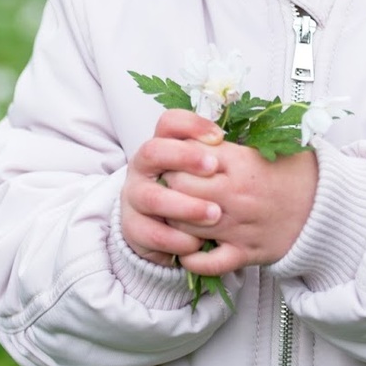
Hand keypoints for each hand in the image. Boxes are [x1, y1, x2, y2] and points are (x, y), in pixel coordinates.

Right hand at [120, 110, 224, 265]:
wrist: (161, 229)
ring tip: (215, 214)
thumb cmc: (189, 193)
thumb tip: (232, 145)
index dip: (192, 125)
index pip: (169, 123)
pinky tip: (197, 243)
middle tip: (214, 167)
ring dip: (185, 206)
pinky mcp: (132, 228)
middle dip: (184, 158)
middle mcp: (141, 167)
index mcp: (159, 146)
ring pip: (152, 197)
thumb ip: (212, 156)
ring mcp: (133, 197)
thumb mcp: (199, 172)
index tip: (219, 137)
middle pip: (153, 151)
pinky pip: (151, 234)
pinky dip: (176, 239)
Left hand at [165, 141, 318, 274]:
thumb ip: (229, 142)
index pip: (186, 157)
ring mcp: (239, 226)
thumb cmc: (296, 172)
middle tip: (169, 185)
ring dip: (175, 219)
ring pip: (186, 225)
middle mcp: (235, 195)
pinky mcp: (246, 253)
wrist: (329, 208)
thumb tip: (193, 133)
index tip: (173, 160)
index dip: (174, 157)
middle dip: (169, 185)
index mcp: (239, 163)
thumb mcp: (265, 145)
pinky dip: (192, 258)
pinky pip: (209, 262)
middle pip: (179, 189)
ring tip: (174, 212)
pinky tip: (186, 248)